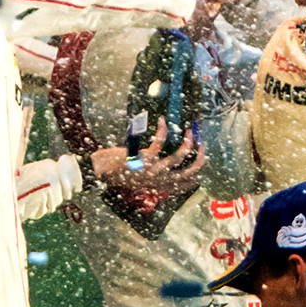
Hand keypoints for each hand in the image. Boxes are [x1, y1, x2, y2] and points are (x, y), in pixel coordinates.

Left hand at [91, 118, 205, 198]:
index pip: (186, 184)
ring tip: (189, 130)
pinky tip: (162, 120)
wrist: (101, 172)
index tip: (203, 160)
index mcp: (161, 186)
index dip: (199, 174)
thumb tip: (166, 164)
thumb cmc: (120, 173)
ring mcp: (153, 171)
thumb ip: (155, 174)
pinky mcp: (144, 159)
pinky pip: (159, 142)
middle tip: (203, 144)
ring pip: (179, 157)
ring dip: (187, 142)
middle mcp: (160, 180)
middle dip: (200, 158)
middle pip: (189, 172)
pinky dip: (163, 129)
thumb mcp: (142, 179)